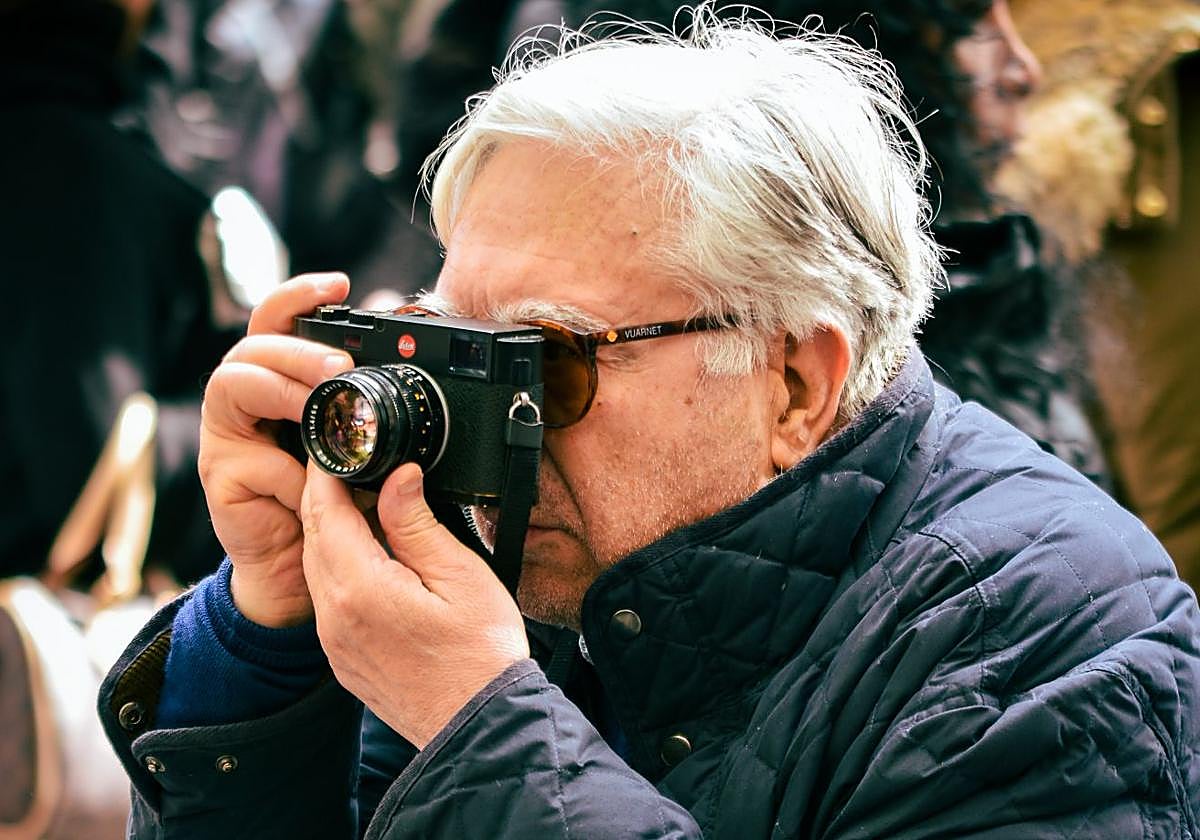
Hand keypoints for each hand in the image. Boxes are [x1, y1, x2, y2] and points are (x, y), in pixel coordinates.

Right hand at [198, 273, 353, 626]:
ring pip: (236, 382)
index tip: (340, 284)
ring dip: (284, 388)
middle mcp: (245, 398)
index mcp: (279, 379)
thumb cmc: (331, 498)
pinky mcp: (219, 474)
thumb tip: (406, 383)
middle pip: (256, 346)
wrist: (302, 566)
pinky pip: (246, 455)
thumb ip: (368, 414)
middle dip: (299, 349)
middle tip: (341, 367)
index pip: (278, 322)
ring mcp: (227, 434)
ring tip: (325, 406)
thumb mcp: (359, 447)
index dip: (301, 296)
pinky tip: (309, 484)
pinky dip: (285, 468)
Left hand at [301, 462, 529, 747]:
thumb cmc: (480, 654)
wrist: (477, 726)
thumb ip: (416, 522)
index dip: (325, 471)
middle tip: (348, 462)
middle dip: (323, 494)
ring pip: (316, 566)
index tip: (337, 443)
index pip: (324, 510)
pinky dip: (336, 565)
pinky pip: (326, 598)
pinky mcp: (343, 657)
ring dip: (329, 530)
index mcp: (361, 587)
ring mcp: (334, 641)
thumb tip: (396, 475)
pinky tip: (368, 554)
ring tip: (360, 500)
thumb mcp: (459, 575)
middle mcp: (334, 615)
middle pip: (312, 535)